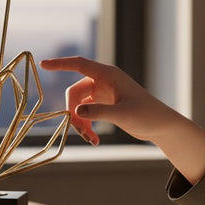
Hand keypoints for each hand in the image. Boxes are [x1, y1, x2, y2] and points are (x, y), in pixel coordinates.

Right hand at [38, 56, 177, 145]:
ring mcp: (102, 93)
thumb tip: (75, 112)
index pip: (79, 64)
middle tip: (81, 133)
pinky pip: (84, 113)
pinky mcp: (103, 105)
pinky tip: (94, 139)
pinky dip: (86, 125)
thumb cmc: (147, 115)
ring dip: (80, 123)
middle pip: (75, 93)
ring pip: (78, 105)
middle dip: (74, 113)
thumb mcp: (122, 114)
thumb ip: (99, 112)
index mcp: (108, 75)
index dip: (60, 64)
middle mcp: (103, 81)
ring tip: (91, 140)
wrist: (161, 125)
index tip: (43, 64)